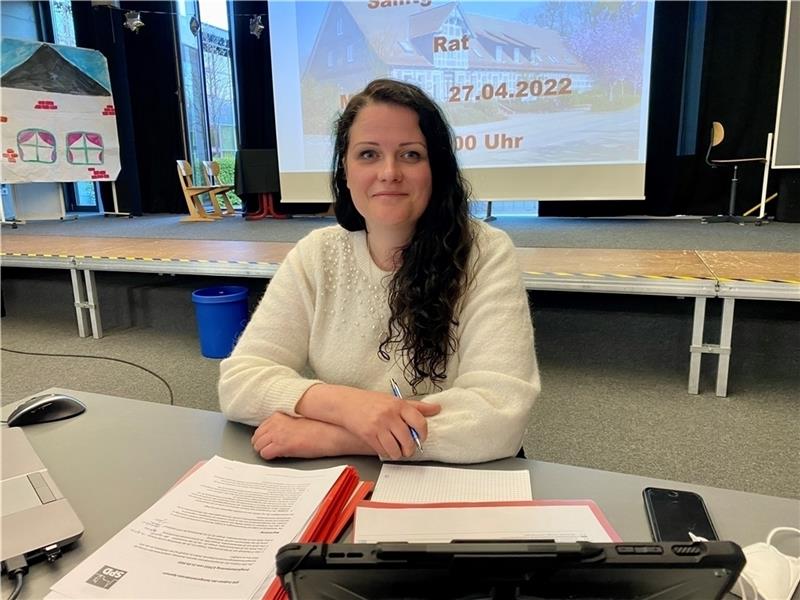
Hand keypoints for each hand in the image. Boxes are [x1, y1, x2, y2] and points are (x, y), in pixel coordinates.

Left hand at [251, 412, 369, 459]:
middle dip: (262, 444)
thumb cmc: (320, 427)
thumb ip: (285, 424)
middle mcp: (275, 423)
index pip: (261, 428)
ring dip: (265, 450)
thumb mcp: (298, 421)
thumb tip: (278, 434)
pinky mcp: (281, 445)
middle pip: (257, 437)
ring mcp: (277, 434)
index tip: (270, 442)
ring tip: (275, 453)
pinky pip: (265, 454)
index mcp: (279, 415)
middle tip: (271, 449)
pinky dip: (270, 457)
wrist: (330, 432)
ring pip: (258, 446)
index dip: (265, 437)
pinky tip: (279, 456)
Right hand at [345, 394, 440, 459]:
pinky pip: (383, 451)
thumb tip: (436, 408)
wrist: (347, 403)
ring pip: (396, 449)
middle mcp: (390, 415)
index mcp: (399, 405)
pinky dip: (387, 453)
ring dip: (399, 454)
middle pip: (408, 439)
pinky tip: (386, 448)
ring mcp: (379, 425)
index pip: (419, 422)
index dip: (423, 434)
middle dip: (410, 449)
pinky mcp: (369, 435)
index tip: (422, 438)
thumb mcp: (394, 400)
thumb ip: (416, 407)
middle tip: (409, 449)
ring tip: (398, 451)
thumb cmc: (372, 402)